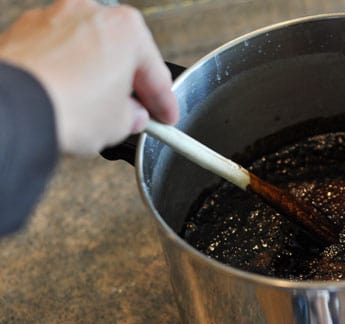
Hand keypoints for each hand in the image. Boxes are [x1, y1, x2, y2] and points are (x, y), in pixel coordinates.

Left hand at [0, 0, 177, 154]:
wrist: (14, 110)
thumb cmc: (67, 106)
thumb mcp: (120, 124)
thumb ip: (132, 116)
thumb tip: (129, 115)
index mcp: (126, 28)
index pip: (155, 73)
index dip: (164, 102)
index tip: (165, 116)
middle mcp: (90, 13)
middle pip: (119, 54)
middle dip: (126, 84)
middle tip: (133, 114)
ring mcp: (53, 18)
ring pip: (84, 51)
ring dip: (92, 77)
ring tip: (93, 110)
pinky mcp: (23, 32)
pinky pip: (54, 55)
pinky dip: (62, 74)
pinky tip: (64, 100)